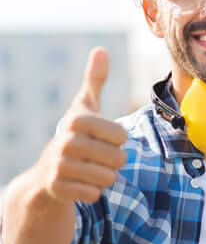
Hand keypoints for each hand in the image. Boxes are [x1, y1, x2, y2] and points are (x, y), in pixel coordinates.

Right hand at [34, 47, 127, 203]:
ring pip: (109, 178)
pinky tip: (80, 184)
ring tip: (89, 169)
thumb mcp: (85, 107)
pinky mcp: (57, 188)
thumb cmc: (75, 135)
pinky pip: (95, 194)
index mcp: (77, 119)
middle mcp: (65, 141)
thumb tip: (101, 49)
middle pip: (118, 158)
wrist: (46, 172)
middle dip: (114, 161)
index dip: (118, 140)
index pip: (121, 135)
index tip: (103, 138)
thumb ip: (95, 80)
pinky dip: (93, 192)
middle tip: (97, 157)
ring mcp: (59, 165)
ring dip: (105, 177)